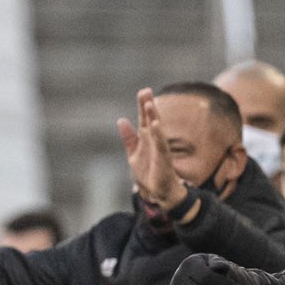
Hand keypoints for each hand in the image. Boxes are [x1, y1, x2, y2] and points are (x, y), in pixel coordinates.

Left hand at [117, 88, 185, 209]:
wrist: (159, 192)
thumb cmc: (148, 173)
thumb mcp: (133, 154)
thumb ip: (128, 138)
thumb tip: (121, 120)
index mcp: (146, 138)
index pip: (144, 118)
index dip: (143, 106)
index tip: (143, 92)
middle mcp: (154, 140)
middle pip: (151, 119)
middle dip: (149, 106)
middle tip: (146, 91)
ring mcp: (159, 148)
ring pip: (157, 129)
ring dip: (153, 116)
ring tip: (149, 104)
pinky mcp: (163, 158)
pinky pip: (161, 144)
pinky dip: (159, 134)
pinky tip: (156, 124)